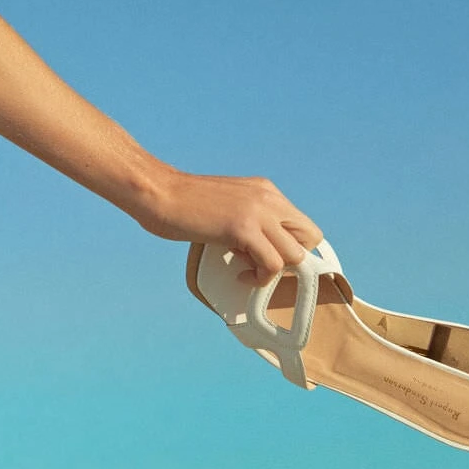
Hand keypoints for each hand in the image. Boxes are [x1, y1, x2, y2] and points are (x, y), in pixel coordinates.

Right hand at [133, 166, 322, 285]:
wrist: (158, 192)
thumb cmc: (183, 203)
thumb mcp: (228, 204)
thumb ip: (249, 219)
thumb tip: (258, 248)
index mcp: (265, 190)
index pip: (303, 224)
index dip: (292, 247)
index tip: (270, 258)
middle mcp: (268, 197)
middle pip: (309, 238)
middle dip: (290, 259)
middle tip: (261, 264)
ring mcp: (258, 211)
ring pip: (294, 255)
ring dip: (273, 270)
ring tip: (246, 268)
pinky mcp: (243, 228)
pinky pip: (272, 264)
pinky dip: (259, 277)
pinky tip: (239, 274)